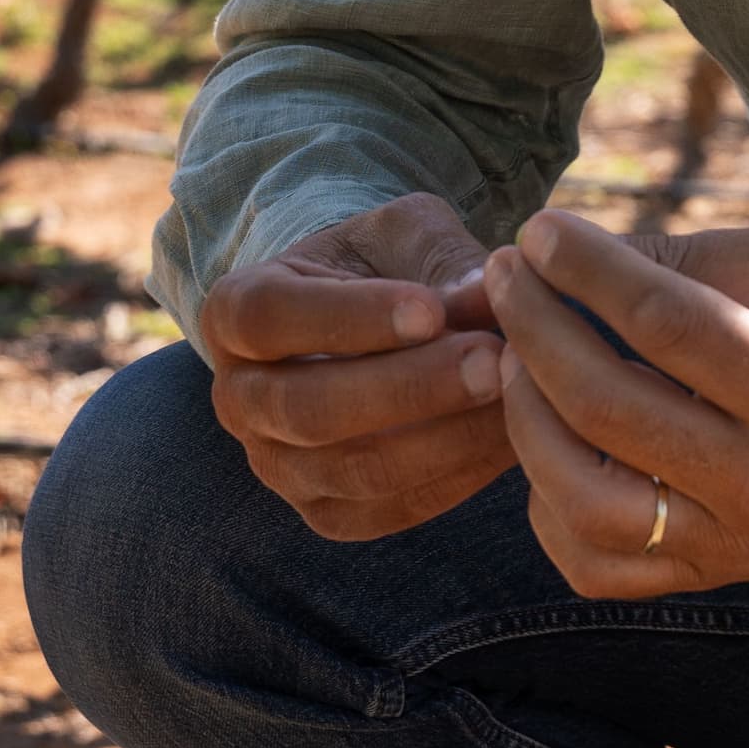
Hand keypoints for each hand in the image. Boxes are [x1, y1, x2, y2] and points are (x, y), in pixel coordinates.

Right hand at [196, 190, 511, 540]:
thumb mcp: (404, 235)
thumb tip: (488, 295)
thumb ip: (439, 259)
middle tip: (493, 361)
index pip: (270, 318)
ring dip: (442, 438)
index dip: (350, 319)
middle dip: (409, 389)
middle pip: (308, 409)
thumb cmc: (383, 264)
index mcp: (233, 311)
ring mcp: (277, 466)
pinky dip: (454, 478)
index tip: (431, 310)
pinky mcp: (327, 512)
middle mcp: (239, 399)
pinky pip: (387, 510)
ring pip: (352, 470)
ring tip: (515, 396)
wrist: (373, 324)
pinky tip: (510, 438)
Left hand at [484, 210, 748, 598]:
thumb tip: (583, 256)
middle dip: (535, 328)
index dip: (589, 269)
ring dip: (525, 419)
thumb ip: (705, 255)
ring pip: (582, 501)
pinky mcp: (713, 577)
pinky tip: (550, 438)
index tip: (540, 226)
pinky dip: (547, 503)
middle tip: (506, 271)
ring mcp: (737, 546)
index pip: (668, 326)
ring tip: (513, 354)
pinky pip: (595, 563)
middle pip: (608, 409)